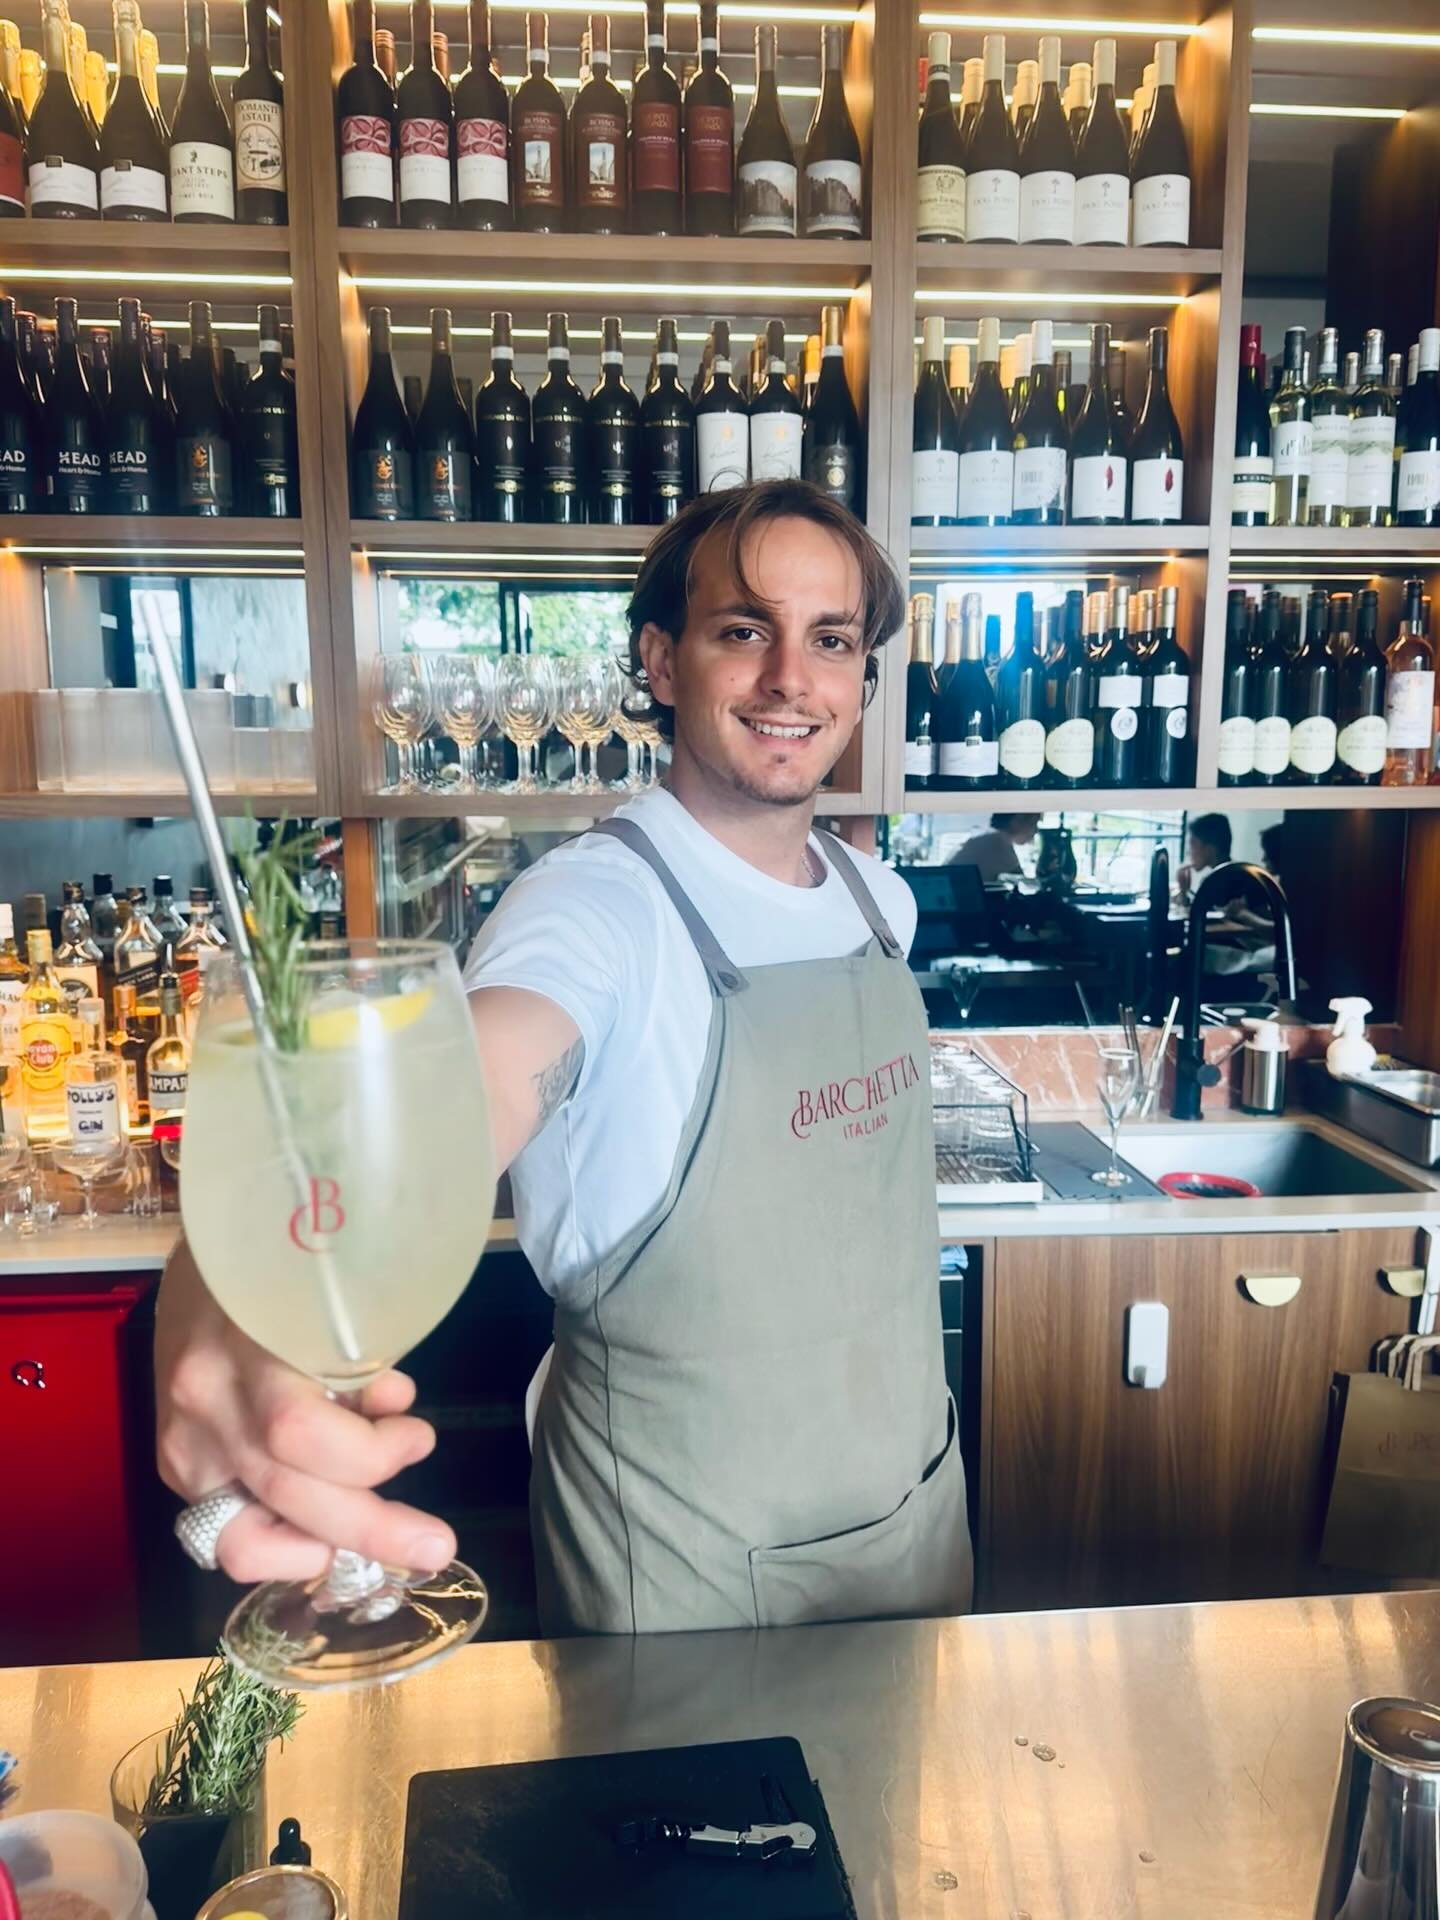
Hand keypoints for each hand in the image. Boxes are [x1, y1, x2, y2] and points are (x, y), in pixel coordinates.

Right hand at [155, 1239, 455, 1583]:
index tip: (418, 1435)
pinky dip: (286, 1541)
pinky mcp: (175, 1463)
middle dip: (371, 1529)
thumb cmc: (289, 1262)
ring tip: (384, 1538)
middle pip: (285, 1491)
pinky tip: (327, 1526)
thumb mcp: (330, 1293)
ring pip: (245, 1537)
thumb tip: (394, 1410)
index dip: (370, 1454)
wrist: (211, 1243)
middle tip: (436, 1547)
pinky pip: (227, 1534)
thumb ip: (358, 1361)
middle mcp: (205, 1401)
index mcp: (244, 1344)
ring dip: (326, 1546)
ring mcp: (183, 1440)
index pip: (300, 1432)